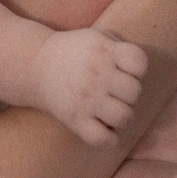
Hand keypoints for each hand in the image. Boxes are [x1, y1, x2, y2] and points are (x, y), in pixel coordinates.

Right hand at [33, 28, 151, 146]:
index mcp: (105, 52)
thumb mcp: (97, 38)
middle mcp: (97, 75)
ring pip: (124, 117)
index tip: (125, 70)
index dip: (138, 69)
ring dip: (122, 116)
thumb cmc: (75, 52)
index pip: (139, 62)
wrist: (36, 65)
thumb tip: (140, 72)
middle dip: (129, 94)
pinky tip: (104, 128)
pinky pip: (103, 139)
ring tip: (112, 111)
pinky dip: (109, 139)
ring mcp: (86, 99)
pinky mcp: (75, 120)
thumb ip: (121, 49)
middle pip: (134, 92)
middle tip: (116, 93)